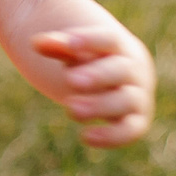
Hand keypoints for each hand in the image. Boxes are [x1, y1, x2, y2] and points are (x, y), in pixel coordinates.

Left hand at [30, 25, 155, 147]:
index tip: (69, 43)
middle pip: (122, 70)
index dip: (91, 40)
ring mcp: (138, 97)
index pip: (110, 39)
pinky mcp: (136, 122)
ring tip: (71, 108)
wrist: (111, 82)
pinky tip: (85, 136)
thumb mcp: (73, 52)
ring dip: (100, 105)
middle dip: (98, 75)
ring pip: (126, 100)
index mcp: (120, 47)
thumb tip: (37, 43)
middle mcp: (134, 71)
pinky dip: (111, 136)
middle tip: (71, 80)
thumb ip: (58, 46)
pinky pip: (130, 130)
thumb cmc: (88, 62)